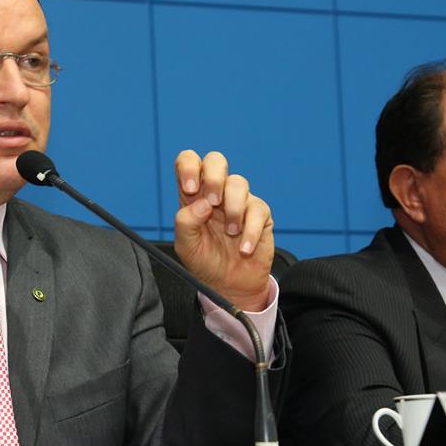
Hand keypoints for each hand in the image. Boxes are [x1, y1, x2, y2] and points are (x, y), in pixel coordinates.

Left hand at [173, 150, 273, 310]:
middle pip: (216, 160)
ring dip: (233, 209)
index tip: (190, 189)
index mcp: (194, 194)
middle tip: (213, 202)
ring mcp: (239, 200)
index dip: (188, 167)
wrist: (230, 285)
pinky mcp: (259, 213)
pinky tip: (244, 249)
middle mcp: (216, 192)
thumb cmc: (205, 262)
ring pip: (239, 182)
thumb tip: (202, 204)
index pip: (188, 162)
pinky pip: (257, 209)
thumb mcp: (186, 246)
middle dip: (214, 178)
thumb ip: (186, 223)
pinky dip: (249, 231)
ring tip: (230, 233)